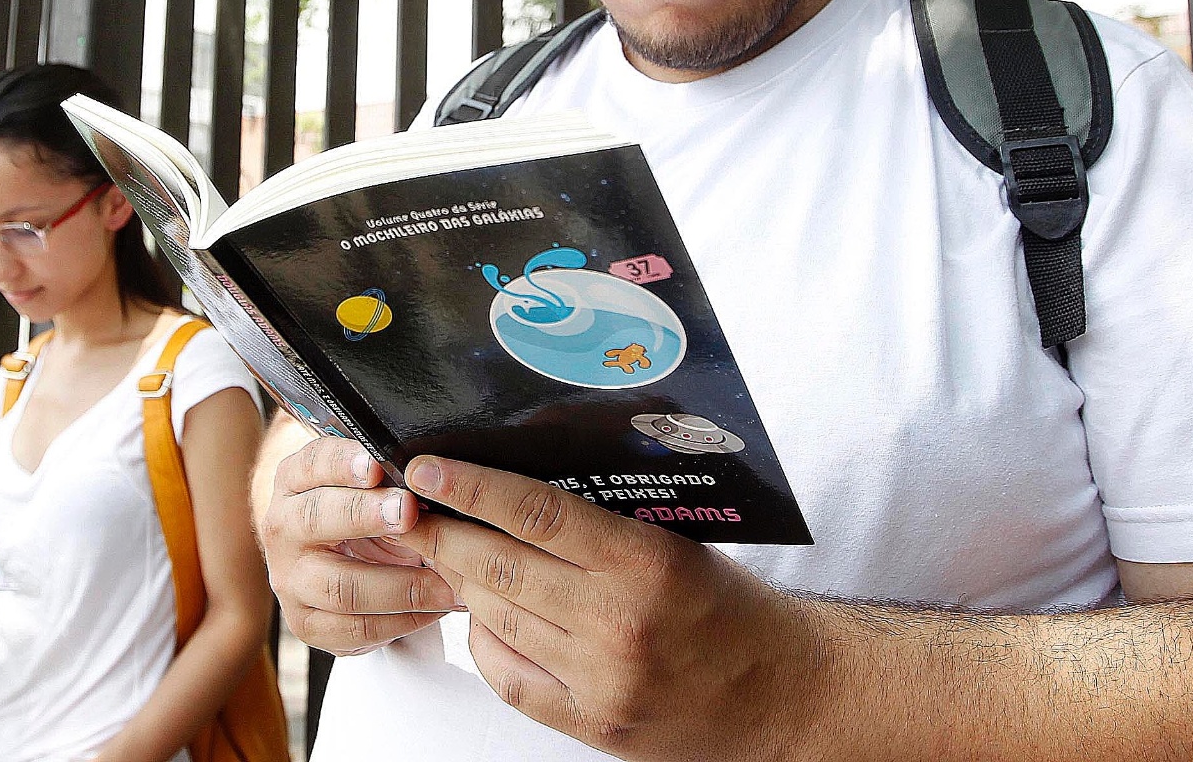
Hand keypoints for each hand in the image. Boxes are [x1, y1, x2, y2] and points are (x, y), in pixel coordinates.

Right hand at [258, 436, 457, 655]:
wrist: (332, 566)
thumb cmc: (360, 515)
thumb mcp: (368, 488)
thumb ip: (391, 480)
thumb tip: (437, 480)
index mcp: (295, 482)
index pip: (312, 464)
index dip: (343, 463)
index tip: (377, 465)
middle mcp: (283, 528)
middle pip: (316, 519)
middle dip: (365, 514)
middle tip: (409, 512)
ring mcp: (289, 580)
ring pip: (340, 586)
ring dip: (400, 585)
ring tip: (445, 582)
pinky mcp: (306, 624)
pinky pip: (357, 628)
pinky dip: (404, 620)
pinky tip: (435, 608)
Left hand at [395, 456, 823, 761]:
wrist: (784, 695)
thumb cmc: (730, 607)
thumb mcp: (675, 543)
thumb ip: (601, 521)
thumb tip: (518, 480)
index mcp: (645, 562)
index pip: (535, 512)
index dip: (471, 488)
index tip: (427, 468)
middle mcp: (617, 621)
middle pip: (499, 567)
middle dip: (442, 535)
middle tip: (409, 510)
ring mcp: (601, 679)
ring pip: (496, 618)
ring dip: (460, 584)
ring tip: (443, 553)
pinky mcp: (591, 723)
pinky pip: (510, 677)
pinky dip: (486, 641)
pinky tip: (482, 617)